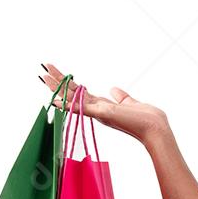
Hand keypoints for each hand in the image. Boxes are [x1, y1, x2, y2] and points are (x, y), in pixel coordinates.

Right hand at [39, 63, 167, 145]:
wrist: (155, 128)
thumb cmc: (146, 118)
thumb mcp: (130, 102)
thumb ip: (121, 96)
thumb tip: (114, 89)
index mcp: (103, 106)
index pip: (80, 93)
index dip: (69, 84)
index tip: (58, 73)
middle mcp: (98, 109)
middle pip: (72, 94)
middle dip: (58, 82)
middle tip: (43, 70)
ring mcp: (99, 112)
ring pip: (72, 98)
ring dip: (58, 88)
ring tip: (43, 76)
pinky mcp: (104, 114)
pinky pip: (82, 108)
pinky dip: (69, 105)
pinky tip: (56, 101)